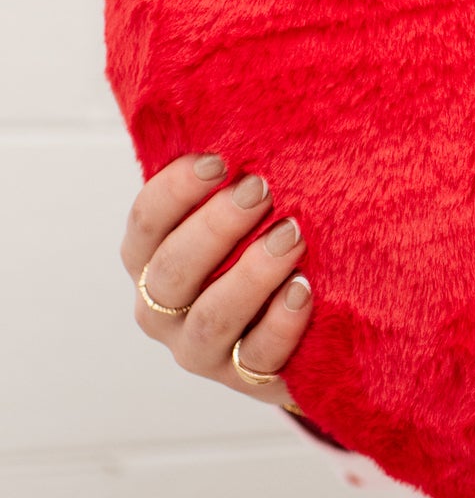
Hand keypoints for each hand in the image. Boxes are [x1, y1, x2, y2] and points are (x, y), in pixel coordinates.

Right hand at [121, 153, 312, 407]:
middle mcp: (163, 309)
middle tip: (261, 191)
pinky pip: (257, 358)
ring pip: (211, 318)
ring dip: (251, 274)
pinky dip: (281, 323)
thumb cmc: (264, 250)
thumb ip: (230, 182)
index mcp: (150, 260)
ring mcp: (200, 351)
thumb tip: (252, 116)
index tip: (220, 160)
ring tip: (292, 237)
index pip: (145, 223)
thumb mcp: (241, 216)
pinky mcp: (245, 381)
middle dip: (215, 228)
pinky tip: (305, 291)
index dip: (176, 190)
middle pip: (171, 271)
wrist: (303, 329)